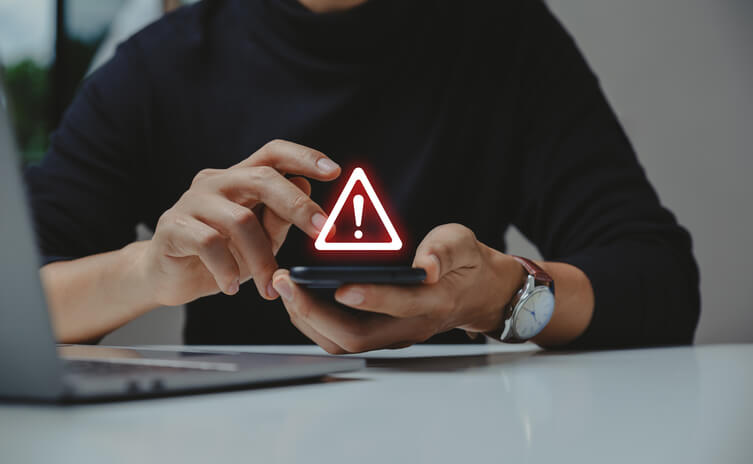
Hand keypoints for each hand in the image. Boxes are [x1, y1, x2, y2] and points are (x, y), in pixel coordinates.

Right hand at [139, 140, 339, 306]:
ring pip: (240, 220)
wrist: (168, 276)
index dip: (304, 156)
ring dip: (261, 259)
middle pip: (262, 178)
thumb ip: (279, 218)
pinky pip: (208, 243)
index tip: (334, 171)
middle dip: (298, 205)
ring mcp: (192, 201)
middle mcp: (216, 182)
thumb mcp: (260, 240)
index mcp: (240, 179)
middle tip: (323, 232)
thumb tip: (305, 186)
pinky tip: (231, 286)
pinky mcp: (173, 226)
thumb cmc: (220, 255)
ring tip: (268, 288)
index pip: (273, 153)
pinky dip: (226, 269)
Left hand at [272, 223, 526, 353]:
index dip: (371, 298)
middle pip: (357, 336)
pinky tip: (297, 296)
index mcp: (434, 302)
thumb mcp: (463, 244)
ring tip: (284, 287)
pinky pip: (340, 337)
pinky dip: (313, 320)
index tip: (340, 286)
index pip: (400, 307)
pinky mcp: (379, 334)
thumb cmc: (466, 263)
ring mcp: (392, 335)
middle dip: (315, 313)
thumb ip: (444, 250)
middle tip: (286, 282)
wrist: (477, 292)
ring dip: (307, 319)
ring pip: (342, 342)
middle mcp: (409, 327)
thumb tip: (427, 266)